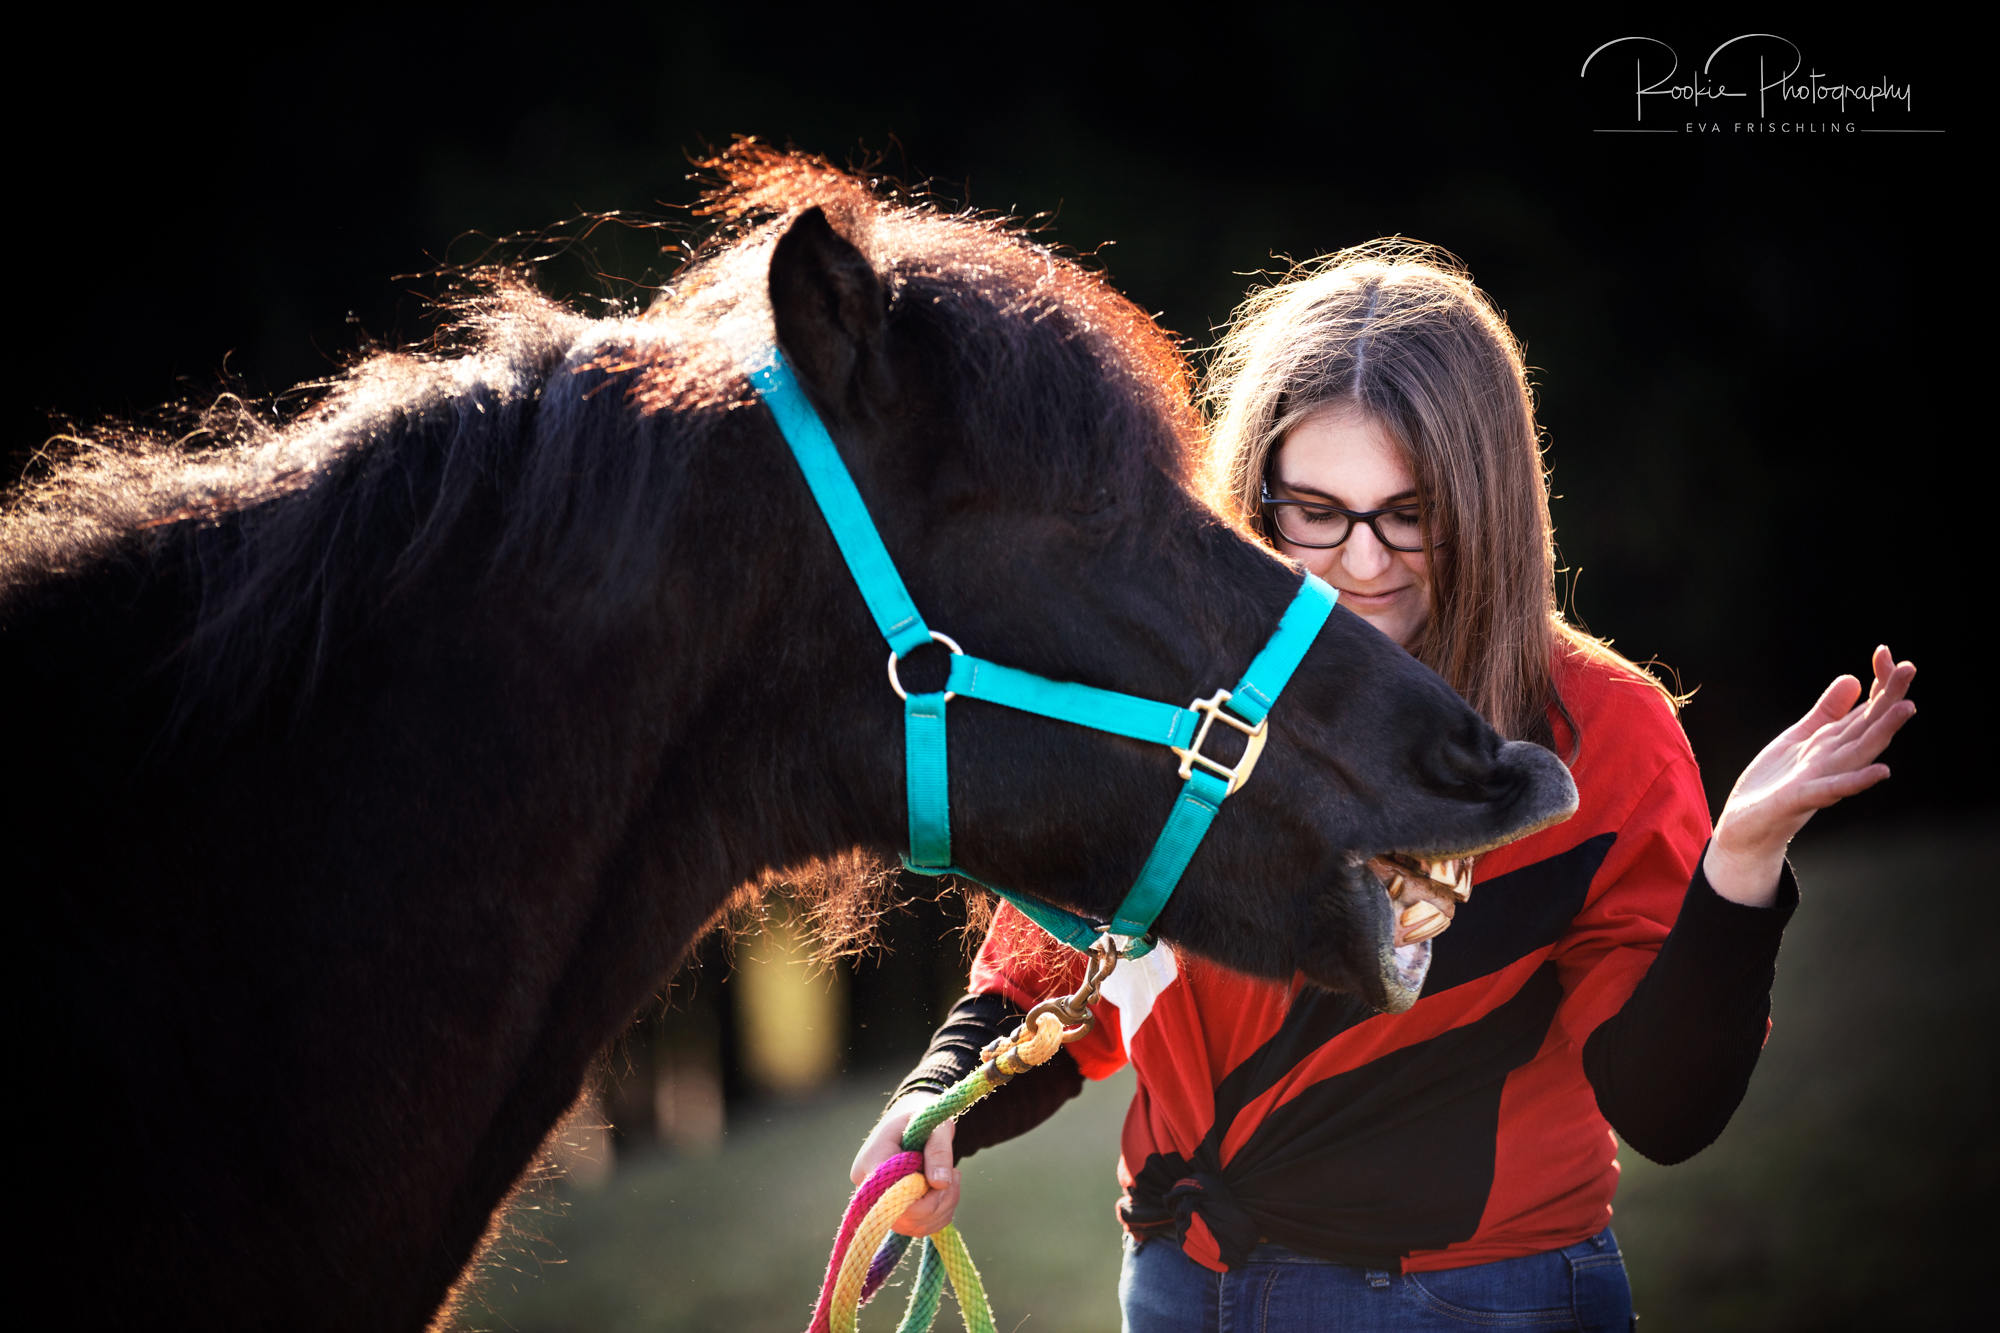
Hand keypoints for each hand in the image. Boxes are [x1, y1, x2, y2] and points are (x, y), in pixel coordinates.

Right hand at [849, 1094, 959, 1235]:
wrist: (911, 1119)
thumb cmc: (922, 1117)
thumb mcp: (935, 1125)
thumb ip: (938, 1152)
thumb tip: (940, 1183)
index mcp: (872, 1158)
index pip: (892, 1195)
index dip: (924, 1194)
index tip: (946, 1176)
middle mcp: (866, 1186)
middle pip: (903, 1217)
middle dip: (937, 1202)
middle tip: (954, 1175)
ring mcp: (876, 1203)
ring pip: (912, 1226)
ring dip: (942, 1209)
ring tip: (952, 1179)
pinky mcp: (890, 1213)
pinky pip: (917, 1228)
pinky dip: (939, 1216)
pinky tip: (946, 1192)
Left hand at [1705, 645, 1916, 905]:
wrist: (1745, 826)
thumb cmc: (1774, 783)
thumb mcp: (1797, 738)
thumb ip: (1826, 712)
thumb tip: (1853, 679)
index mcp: (1832, 743)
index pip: (1863, 709)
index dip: (1875, 682)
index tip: (1885, 652)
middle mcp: (1833, 760)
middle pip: (1867, 725)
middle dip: (1888, 697)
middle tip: (1910, 667)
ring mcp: (1819, 780)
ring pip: (1857, 753)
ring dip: (1882, 731)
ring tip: (1907, 706)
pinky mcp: (1798, 800)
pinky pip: (1830, 790)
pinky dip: (1855, 781)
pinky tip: (1880, 772)